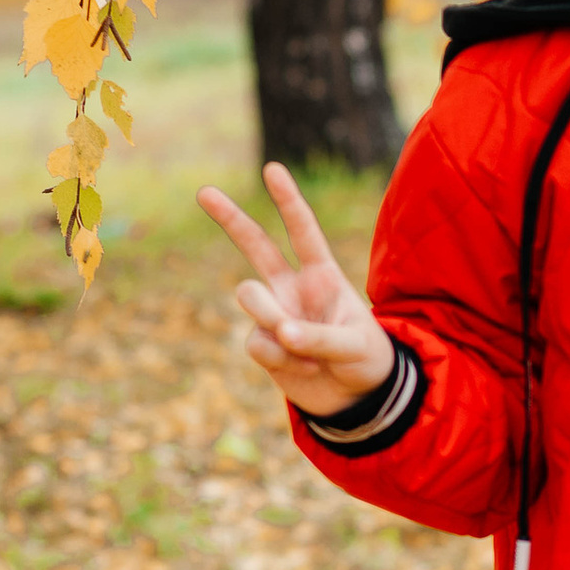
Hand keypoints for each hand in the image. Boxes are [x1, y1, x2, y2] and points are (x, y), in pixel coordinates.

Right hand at [197, 165, 394, 417]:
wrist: (356, 400)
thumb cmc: (366, 360)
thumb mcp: (356, 346)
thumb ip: (320, 336)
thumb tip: (280, 333)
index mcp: (323, 275)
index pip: (303, 232)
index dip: (288, 201)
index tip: (272, 169)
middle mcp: (293, 288)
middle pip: (256, 246)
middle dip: (230, 218)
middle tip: (203, 191)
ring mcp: (274, 314)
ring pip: (249, 297)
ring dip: (269, 315)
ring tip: (298, 342)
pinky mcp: (262, 344)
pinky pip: (257, 342)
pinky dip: (280, 358)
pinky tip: (303, 367)